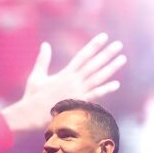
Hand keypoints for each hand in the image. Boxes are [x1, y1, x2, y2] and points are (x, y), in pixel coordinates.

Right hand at [2, 33, 126, 132]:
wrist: (31, 115)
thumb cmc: (32, 97)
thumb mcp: (37, 76)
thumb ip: (43, 60)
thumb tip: (45, 44)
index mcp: (65, 73)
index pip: (83, 56)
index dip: (94, 46)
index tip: (104, 37)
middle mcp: (74, 81)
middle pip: (94, 64)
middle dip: (107, 54)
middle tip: (119, 44)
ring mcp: (78, 92)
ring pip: (98, 78)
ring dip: (111, 68)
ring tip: (122, 58)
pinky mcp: (79, 103)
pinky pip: (95, 96)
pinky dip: (105, 90)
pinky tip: (117, 84)